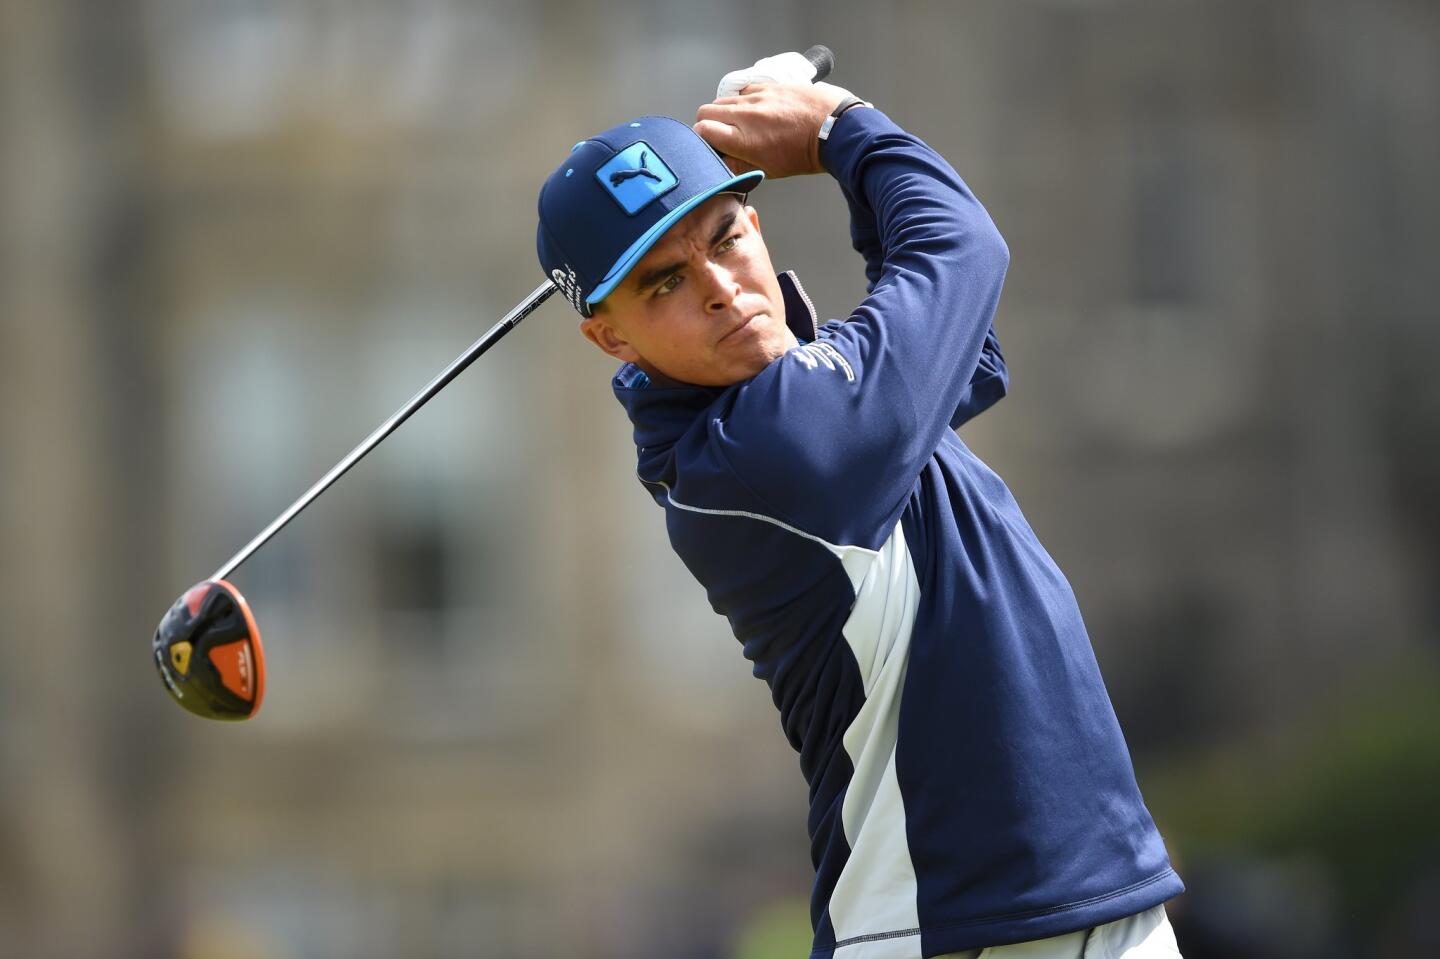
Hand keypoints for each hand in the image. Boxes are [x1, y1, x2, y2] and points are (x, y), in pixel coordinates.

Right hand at [693, 81, 851, 178]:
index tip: (710, 145)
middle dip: (707, 123)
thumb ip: (738, 165)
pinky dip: (742, 100)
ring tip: (741, 124)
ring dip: (725, 111)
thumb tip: (719, 161)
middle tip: (721, 134)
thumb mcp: (769, 170)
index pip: (702, 131)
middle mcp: (746, 115)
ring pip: (723, 99)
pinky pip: (743, 90)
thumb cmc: (805, 153)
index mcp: (744, 140)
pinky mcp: (768, 85)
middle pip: (705, 111)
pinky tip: (756, 110)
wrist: (833, 128)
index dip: (702, 139)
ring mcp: (756, 96)